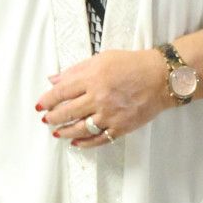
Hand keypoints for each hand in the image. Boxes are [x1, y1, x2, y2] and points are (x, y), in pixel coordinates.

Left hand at [36, 49, 169, 149]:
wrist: (162, 78)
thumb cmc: (133, 65)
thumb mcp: (102, 59)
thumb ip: (76, 70)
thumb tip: (54, 79)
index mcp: (92, 78)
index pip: (61, 92)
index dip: (47, 100)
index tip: (40, 104)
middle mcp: (99, 97)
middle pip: (67, 112)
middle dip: (53, 117)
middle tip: (46, 119)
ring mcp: (110, 114)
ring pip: (80, 128)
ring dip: (65, 132)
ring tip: (57, 132)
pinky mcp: (121, 127)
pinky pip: (98, 139)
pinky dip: (85, 143)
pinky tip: (76, 143)